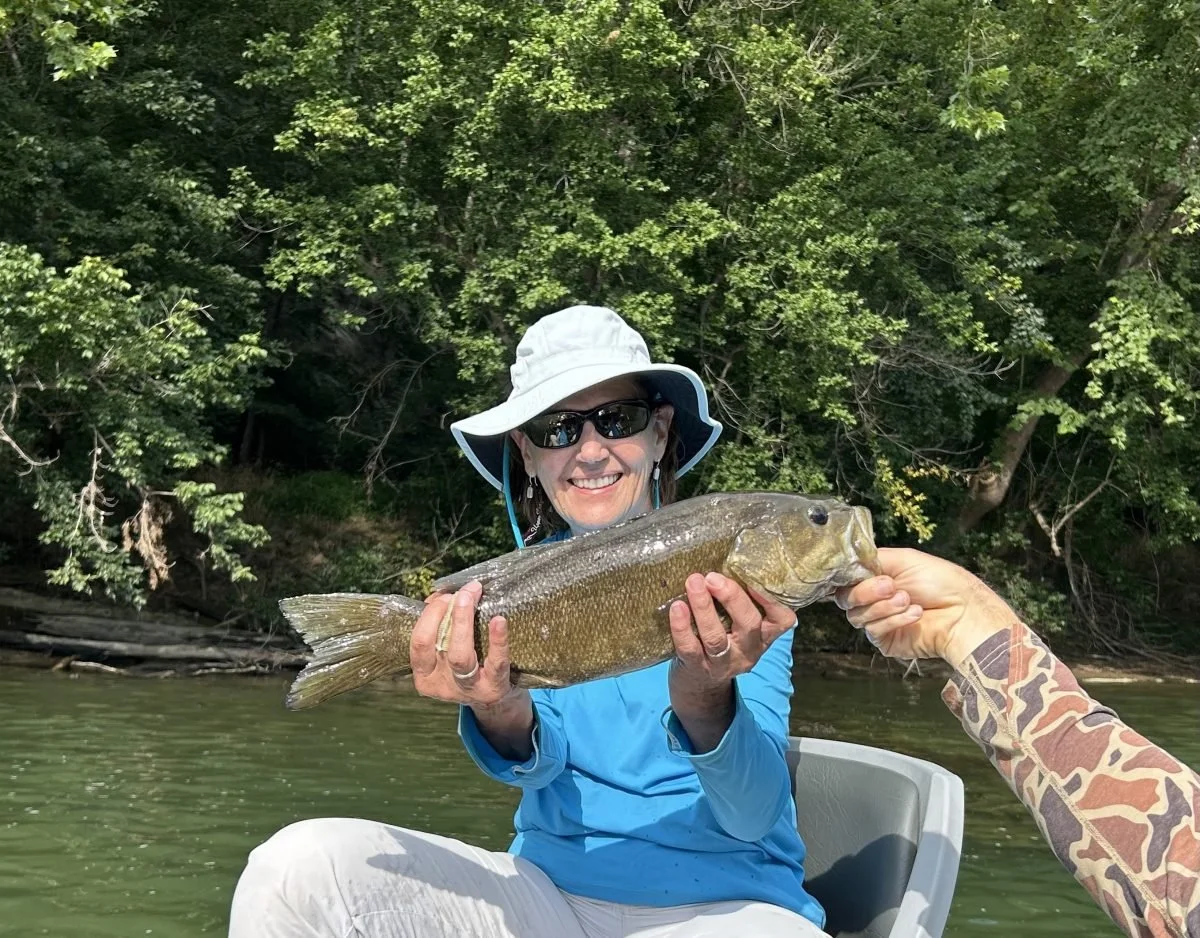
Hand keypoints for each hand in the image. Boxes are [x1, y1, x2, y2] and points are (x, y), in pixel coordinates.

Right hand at [409, 580, 520, 707]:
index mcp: (425, 674)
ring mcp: (467, 689)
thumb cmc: (470, 667)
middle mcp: (441, 684)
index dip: (429, 615)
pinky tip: (499, 621)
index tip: (444, 596)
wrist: (497, 701)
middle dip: (444, 614)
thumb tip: (441, 594)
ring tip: (472, 597)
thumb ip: (441, 626)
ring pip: (460, 656)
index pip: (418, 642)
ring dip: (463, 622)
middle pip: (436, 646)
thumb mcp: (448, 653)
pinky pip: (495, 663)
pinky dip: (497, 640)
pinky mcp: (493, 688)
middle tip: (460, 594)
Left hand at [668, 572, 797, 693]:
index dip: (772, 598)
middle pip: (748, 623)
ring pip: (717, 637)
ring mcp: (724, 663)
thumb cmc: (721, 640)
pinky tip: (676, 608)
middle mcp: (749, 650)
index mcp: (763, 635)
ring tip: (693, 583)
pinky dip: (682, 627)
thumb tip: (722, 559)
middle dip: (731, 596)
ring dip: (704, 607)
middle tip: (713, 577)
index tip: (753, 576)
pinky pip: (690, 648)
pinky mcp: (698, 669)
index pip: (782, 619)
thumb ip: (737, 602)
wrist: (699, 686)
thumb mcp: (737, 626)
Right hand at [835, 547, 1015, 666]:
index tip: (865, 573)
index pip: (845, 580)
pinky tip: (916, 614)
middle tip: (891, 587)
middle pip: (846, 599)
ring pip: (857, 617)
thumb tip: (847, 563)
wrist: (962, 611)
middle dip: (867, 592)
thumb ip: (872, 559)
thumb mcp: (904, 559)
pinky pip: (874, 631)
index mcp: (874, 578)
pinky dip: (894, 621)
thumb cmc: (939, 581)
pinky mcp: (885, 641)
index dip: (850, 578)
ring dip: (884, 607)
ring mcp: (878, 621)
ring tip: (908, 600)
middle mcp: (872, 600)